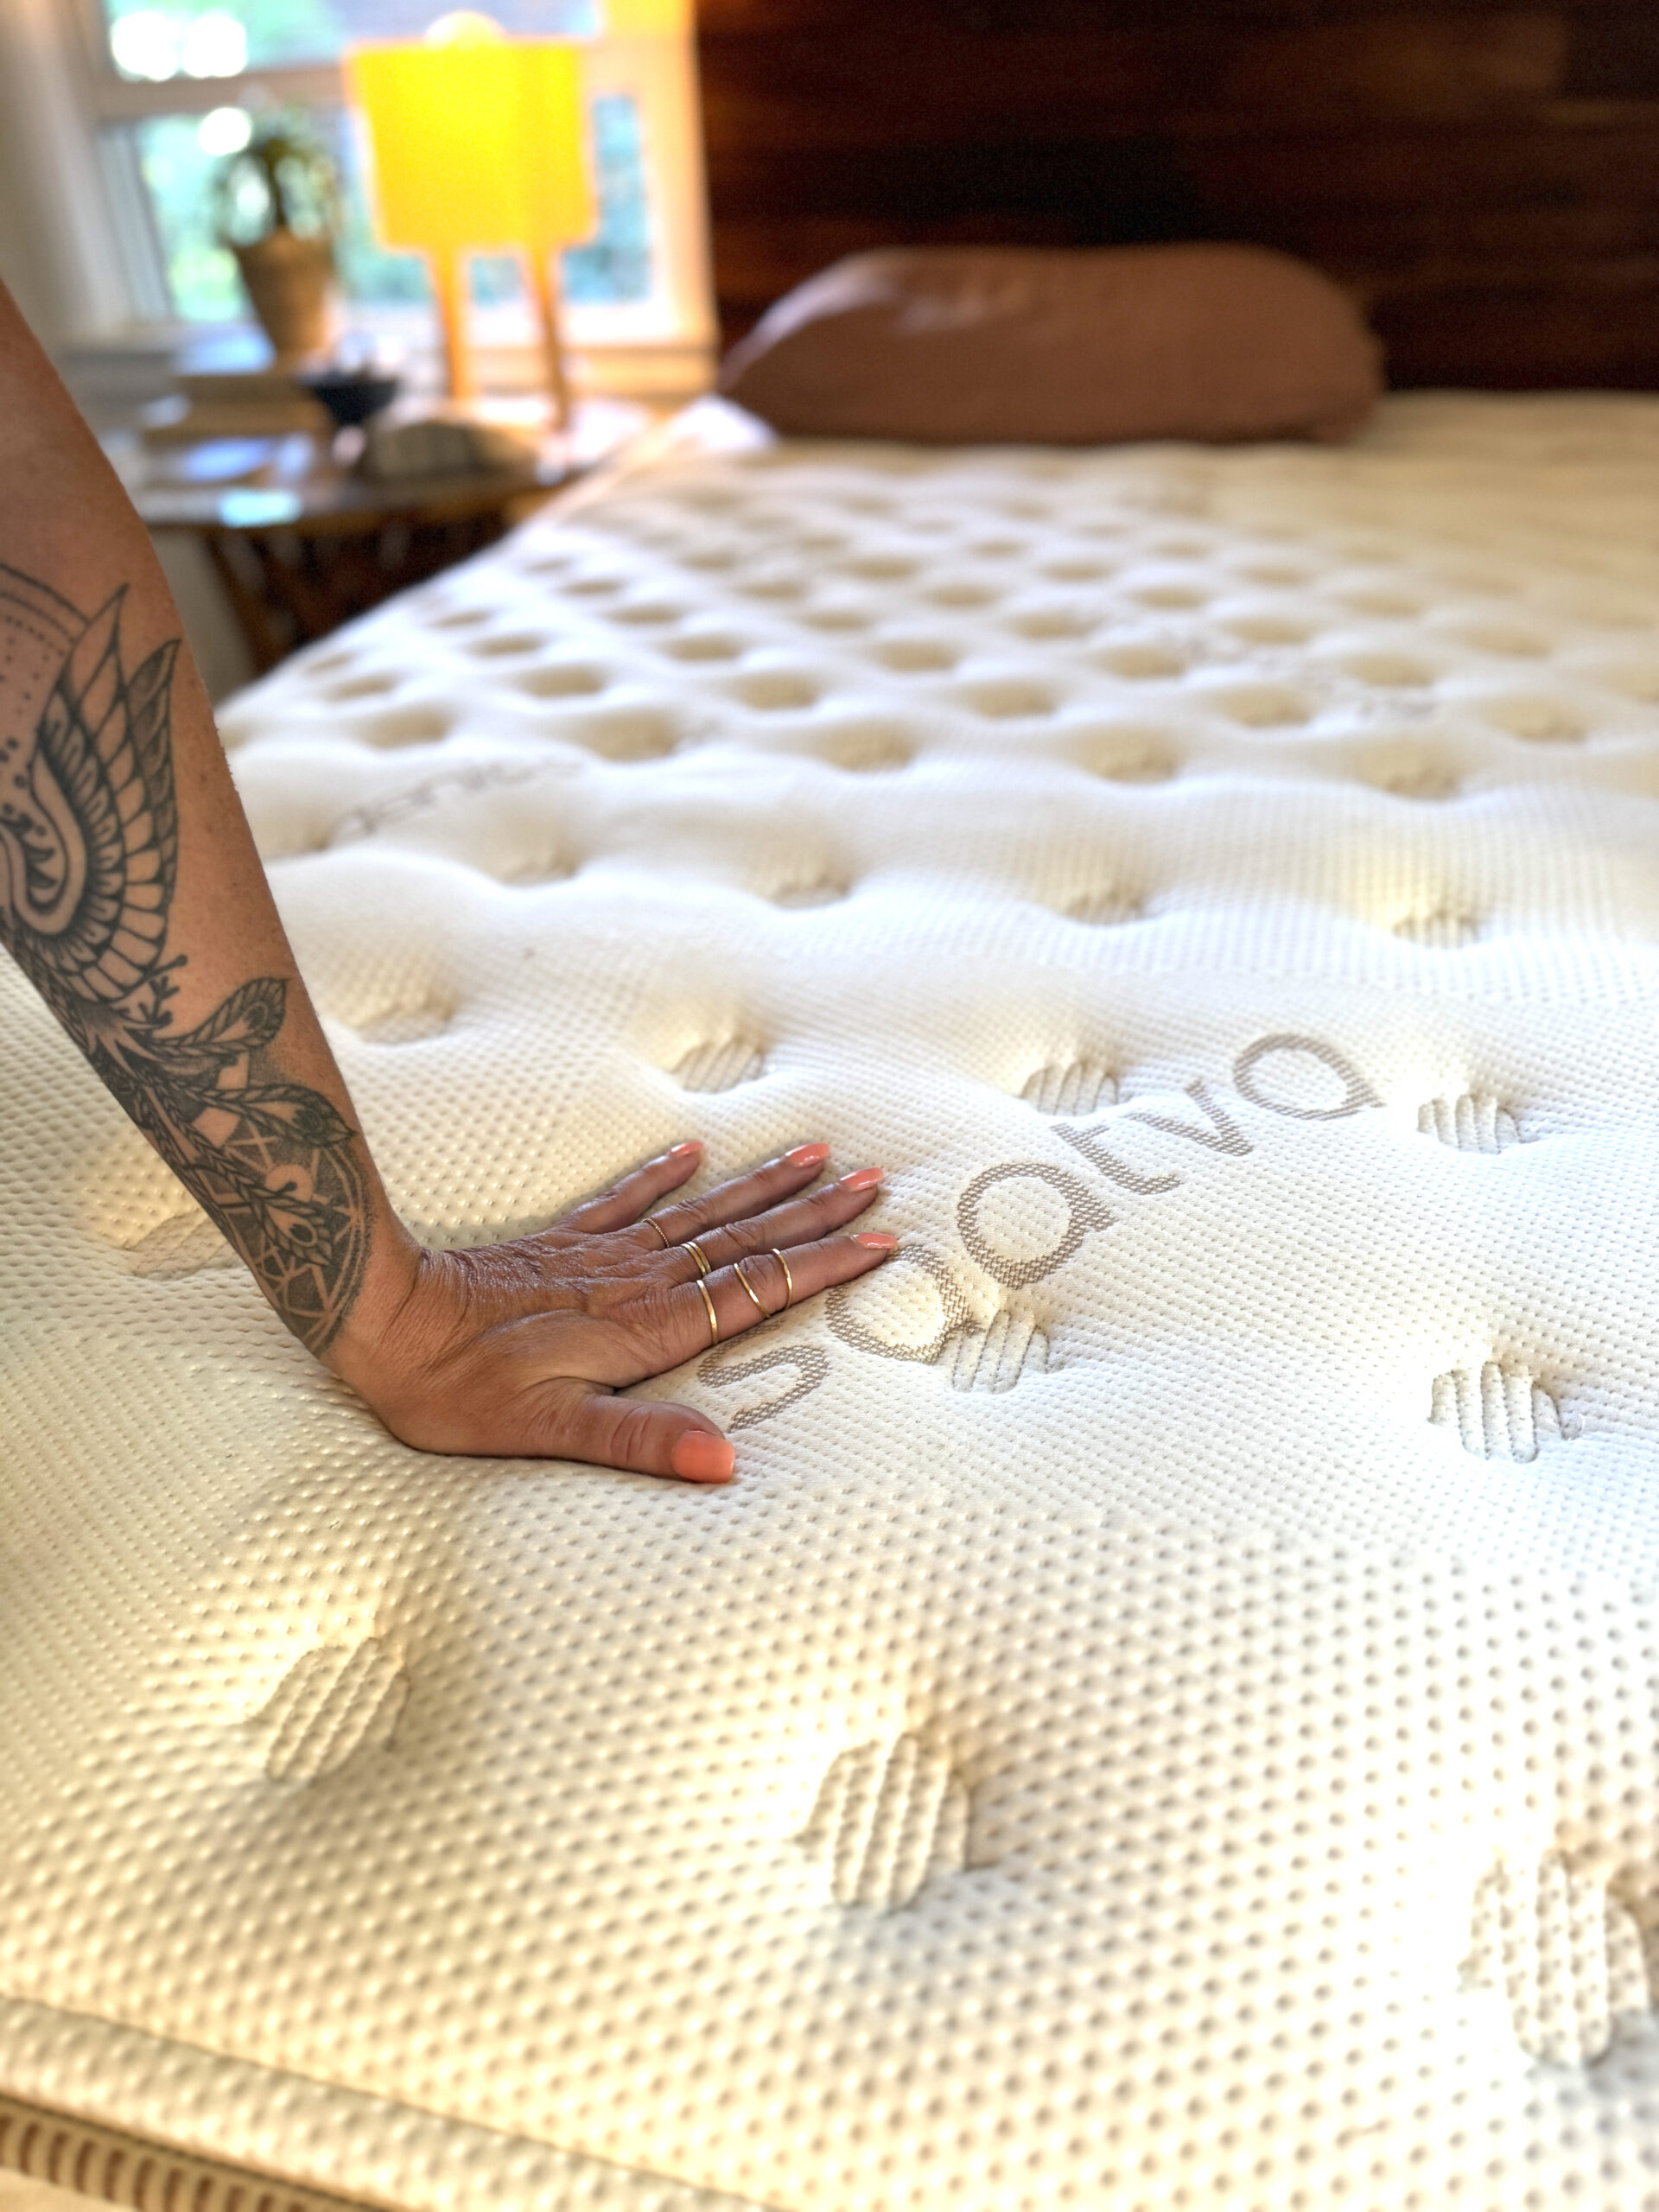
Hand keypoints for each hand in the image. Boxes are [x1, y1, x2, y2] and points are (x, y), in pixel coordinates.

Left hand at [323, 1141, 893, 1480]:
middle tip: (872, 1182)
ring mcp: (600, 1256)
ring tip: (813, 1154)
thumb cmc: (457, 1389)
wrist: (381, 1321)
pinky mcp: (562, 1244)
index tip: (878, 1242)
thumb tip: (726, 1463)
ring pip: (700, 1212)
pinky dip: (665, 1174)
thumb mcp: (549, 1431)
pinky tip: (692, 1151)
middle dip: (812, 1215)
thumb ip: (640, 1442)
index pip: (755, 1290)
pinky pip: (627, 1199)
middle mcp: (634, 1281)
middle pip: (743, 1241)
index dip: (820, 1268)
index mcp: (645, 1326)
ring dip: (760, 1186)